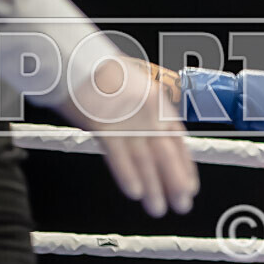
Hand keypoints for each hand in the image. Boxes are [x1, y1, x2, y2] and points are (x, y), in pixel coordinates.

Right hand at [57, 57, 198, 216]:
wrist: (73, 55)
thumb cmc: (98, 67)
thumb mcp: (135, 83)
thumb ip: (146, 107)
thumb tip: (153, 127)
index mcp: (157, 102)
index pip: (178, 140)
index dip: (185, 166)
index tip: (189, 185)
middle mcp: (147, 112)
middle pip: (166, 153)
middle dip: (175, 183)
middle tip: (182, 205)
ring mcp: (127, 118)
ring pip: (145, 159)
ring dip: (154, 188)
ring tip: (158, 208)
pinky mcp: (103, 123)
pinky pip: (118, 154)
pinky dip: (128, 174)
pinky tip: (137, 193)